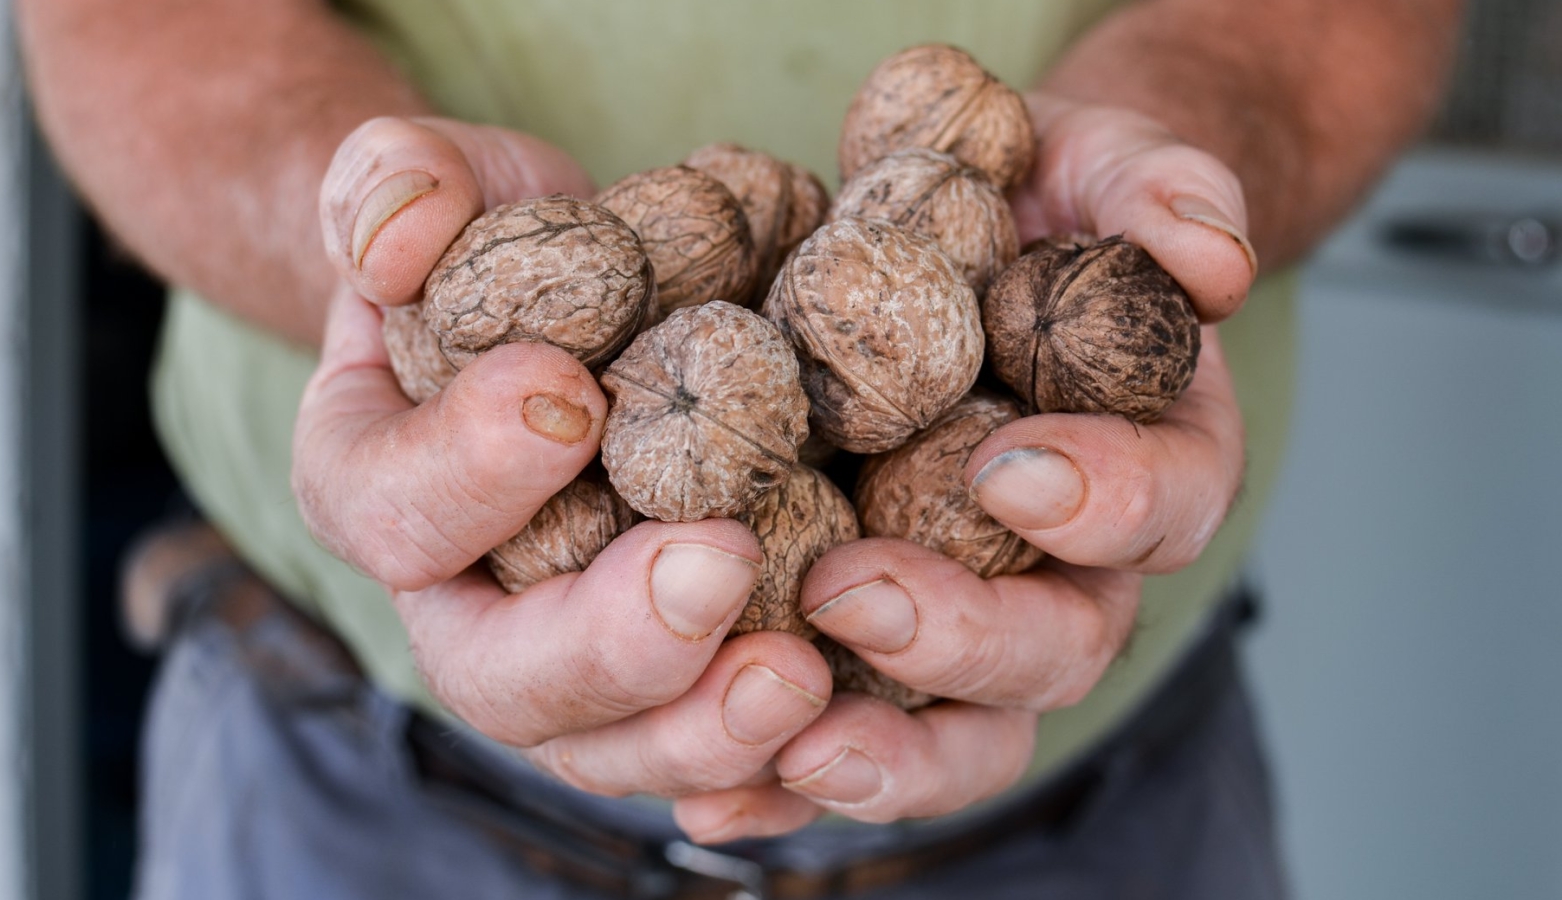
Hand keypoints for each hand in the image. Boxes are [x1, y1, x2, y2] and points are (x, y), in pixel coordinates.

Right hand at [294, 117, 830, 811]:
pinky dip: (768, 767)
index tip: (568, 396)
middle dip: (606, 643)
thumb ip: (398, 183)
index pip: (391, 509)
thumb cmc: (508, 238)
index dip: (467, 471)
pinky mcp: (673, 684)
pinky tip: (838, 732)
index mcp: (382, 485)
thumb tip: (401, 243)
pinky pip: (708, 760)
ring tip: (797, 674)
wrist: (594, 302)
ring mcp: (572, 663)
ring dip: (700, 729)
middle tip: (713, 569)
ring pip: (609, 749)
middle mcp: (467, 604)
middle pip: (502, 678)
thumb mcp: (443, 177)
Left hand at [672, 93, 1251, 836]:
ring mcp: (969, 613)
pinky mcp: (869, 643)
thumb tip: (1209, 259)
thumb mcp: (1102, 162)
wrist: (963, 238)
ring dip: (884, 750)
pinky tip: (716, 800)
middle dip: (966, 636)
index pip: (1163, 505)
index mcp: (1147, 460)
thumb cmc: (1038, 202)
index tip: (1016, 469)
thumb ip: (1167, 192)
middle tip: (855, 592)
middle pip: (1057, 647)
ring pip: (963, 728)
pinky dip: (784, 778)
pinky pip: (845, 731)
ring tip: (793, 748)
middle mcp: (1069, 567)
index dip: (1105, 502)